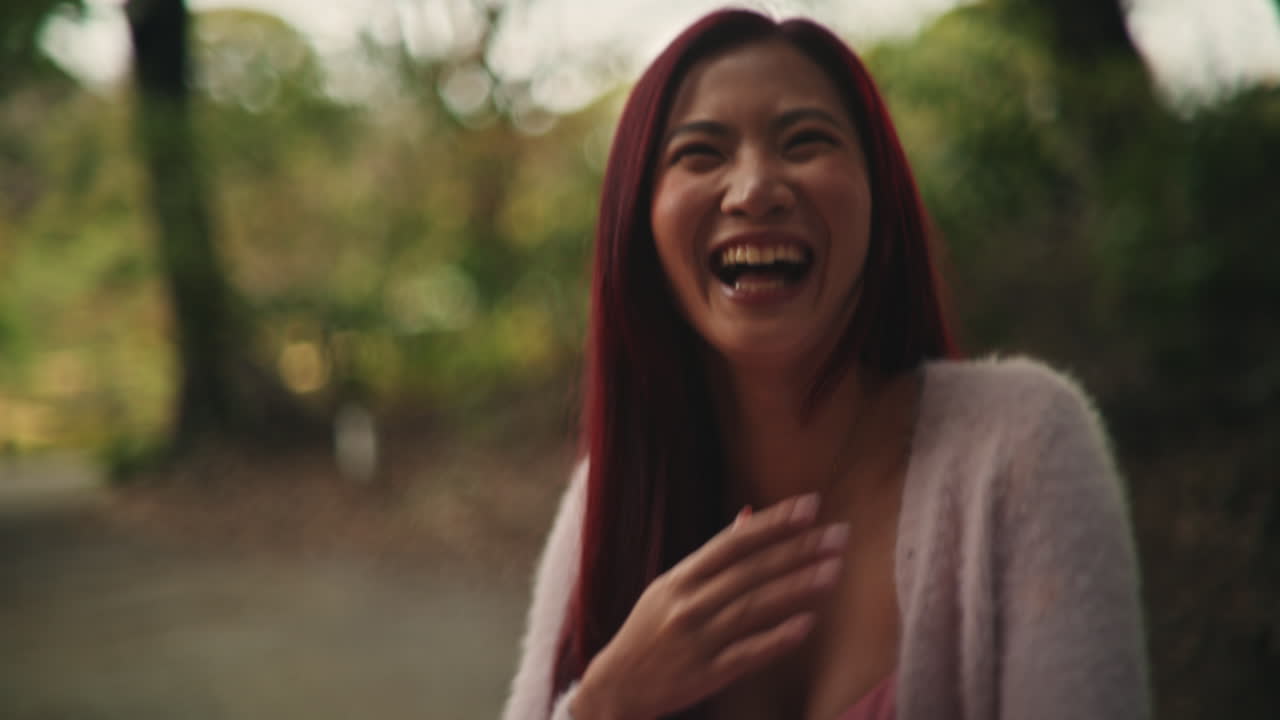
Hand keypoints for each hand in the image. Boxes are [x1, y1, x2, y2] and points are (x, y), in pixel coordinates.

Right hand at [571, 493, 848, 719]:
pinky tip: (807, 624)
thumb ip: (713, 555)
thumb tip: (750, 515)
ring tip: (834, 571)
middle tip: (839, 535)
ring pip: (753, 607)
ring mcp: (697, 639)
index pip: (734, 542)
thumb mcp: (671, 586)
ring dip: (796, 587)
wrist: (615, 686)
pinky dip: (777, 638)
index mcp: (681, 577)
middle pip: (750, 570)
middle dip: (797, 549)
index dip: (774, 523)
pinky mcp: (705, 675)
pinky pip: (747, 654)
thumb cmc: (649, 631)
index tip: (811, 506)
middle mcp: (688, 603)